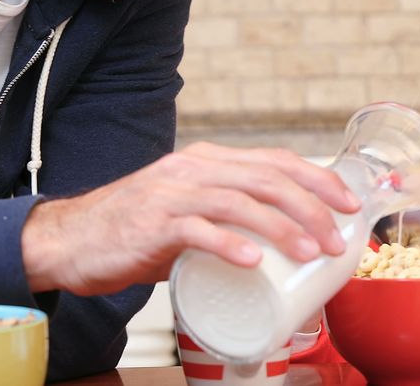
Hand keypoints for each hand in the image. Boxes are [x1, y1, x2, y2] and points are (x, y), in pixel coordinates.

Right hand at [21, 142, 359, 294]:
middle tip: (338, 239)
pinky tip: (253, 260)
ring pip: (238, 201)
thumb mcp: (188, 212)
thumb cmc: (135, 232)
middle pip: (266, 178)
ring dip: (281, 227)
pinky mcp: (150, 225)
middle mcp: (193, 169)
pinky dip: (227, 244)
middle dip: (311, 205)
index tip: (350, 204)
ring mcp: (171, 195)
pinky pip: (195, 230)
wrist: (69, 241)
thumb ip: (226, 218)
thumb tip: (279, 245)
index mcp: (207, 162)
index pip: (275, 160)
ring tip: (311, 252)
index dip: (318, 178)